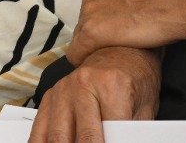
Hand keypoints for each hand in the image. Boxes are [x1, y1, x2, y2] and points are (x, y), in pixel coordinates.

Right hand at [29, 46, 161, 142]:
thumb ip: (132, 134)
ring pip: (57, 138)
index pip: (109, 137)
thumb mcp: (145, 110)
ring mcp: (63, 90)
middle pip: (81, 140)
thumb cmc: (135, 80)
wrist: (121, 52)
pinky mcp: (51, 95)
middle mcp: (84, 85)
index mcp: (113, 87)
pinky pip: (40, 129)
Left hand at [65, 0, 185, 63]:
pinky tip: (99, 67)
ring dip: (95, 48)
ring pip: (81, 38)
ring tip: (114, 58)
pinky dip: (85, 61)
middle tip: (119, 47)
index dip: (107, 21)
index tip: (119, 31)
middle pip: (86, 21)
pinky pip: (77, 53)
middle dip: (100, 33)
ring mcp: (89, 12)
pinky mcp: (92, 32)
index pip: (94, 5)